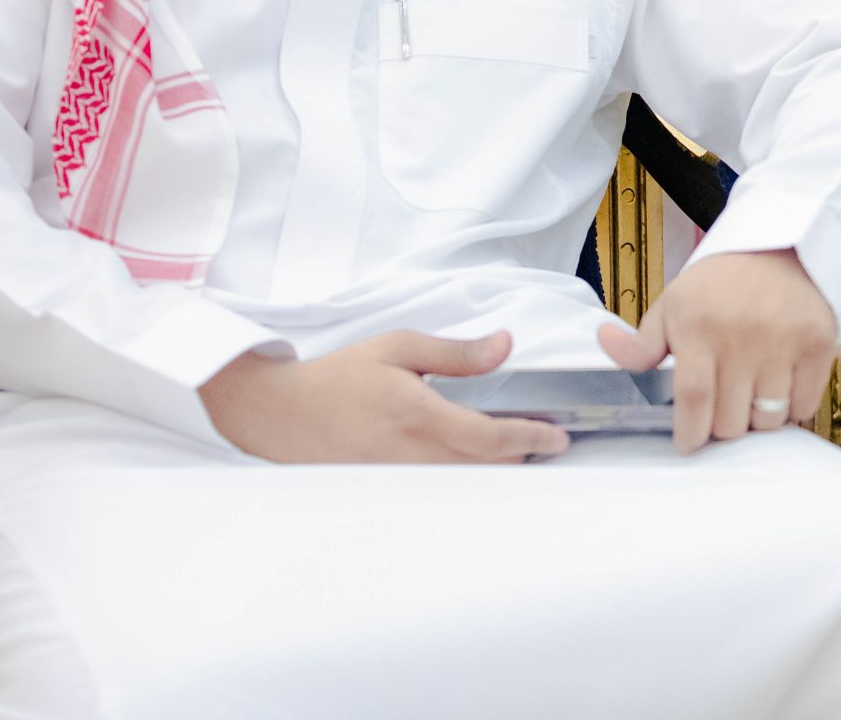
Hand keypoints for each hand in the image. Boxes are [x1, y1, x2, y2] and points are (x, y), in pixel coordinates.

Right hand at [199, 330, 570, 464]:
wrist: (282, 414)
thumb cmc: (339, 377)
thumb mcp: (399, 348)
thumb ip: (457, 352)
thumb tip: (505, 345)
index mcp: (421, 417)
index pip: (493, 438)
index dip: (533, 439)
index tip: (557, 437)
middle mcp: (414, 457)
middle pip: (488, 470)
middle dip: (522, 458)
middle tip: (544, 442)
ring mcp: (401, 482)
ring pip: (467, 487)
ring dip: (496, 472)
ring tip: (516, 453)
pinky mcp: (388, 493)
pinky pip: (439, 495)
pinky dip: (465, 483)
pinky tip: (471, 467)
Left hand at [599, 248, 837, 452]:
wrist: (782, 247)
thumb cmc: (721, 283)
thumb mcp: (674, 303)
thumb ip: (641, 340)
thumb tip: (605, 341)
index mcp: (699, 325)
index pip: (694, 397)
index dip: (691, 432)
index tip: (689, 443)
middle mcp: (742, 335)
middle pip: (730, 419)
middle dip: (721, 427)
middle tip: (721, 411)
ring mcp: (784, 341)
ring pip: (768, 419)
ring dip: (756, 419)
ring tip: (750, 395)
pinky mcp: (818, 344)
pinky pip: (803, 405)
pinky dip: (790, 408)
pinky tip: (778, 386)